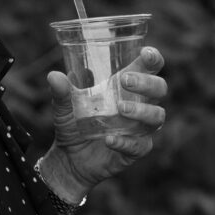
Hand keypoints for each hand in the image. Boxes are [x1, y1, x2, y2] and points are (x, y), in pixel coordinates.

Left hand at [45, 47, 167, 189]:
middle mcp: (140, 105)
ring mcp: (140, 127)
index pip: (150, 68)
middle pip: (160, 88)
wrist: (69, 159)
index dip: (154, 59)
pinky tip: (109, 140)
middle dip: (147, 83)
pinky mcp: (136, 149)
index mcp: (127, 87)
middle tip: (125, 81)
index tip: (146, 55)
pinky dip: (126, 142)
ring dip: (142, 111)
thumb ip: (61, 92)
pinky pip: (140, 145)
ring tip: (121, 109)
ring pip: (157, 116)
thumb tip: (54, 76)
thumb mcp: (64, 107)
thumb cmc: (74, 125)